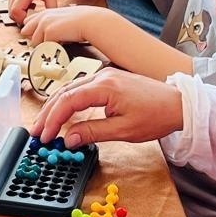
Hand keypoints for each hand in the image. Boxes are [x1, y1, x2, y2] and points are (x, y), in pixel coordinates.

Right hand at [6, 0, 62, 21]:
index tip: (32, 18)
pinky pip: (10, 2)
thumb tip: (49, 20)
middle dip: (21, 17)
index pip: (15, 12)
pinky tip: (29, 2)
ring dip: (19, 12)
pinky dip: (18, 6)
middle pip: (11, 12)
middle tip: (34, 15)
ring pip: (9, 8)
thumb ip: (51, 8)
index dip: (22, 19)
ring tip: (33, 7)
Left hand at [21, 4, 107, 48]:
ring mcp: (44, 24)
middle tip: (43, 44)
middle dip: (33, 39)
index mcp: (45, 13)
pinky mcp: (48, 33)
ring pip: (34, 42)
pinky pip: (44, 47)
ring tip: (54, 45)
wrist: (89, 21)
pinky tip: (59, 46)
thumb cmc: (81, 20)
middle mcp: (42, 17)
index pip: (28, 22)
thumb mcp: (62, 18)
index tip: (37, 37)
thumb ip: (52, 24)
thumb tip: (47, 34)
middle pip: (26, 31)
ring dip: (42, 46)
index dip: (32, 31)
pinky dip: (50, 49)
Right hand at [30, 67, 184, 147]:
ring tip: (45, 125)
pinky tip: (63, 115)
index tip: (44, 136)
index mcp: (105, 86)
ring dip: (56, 107)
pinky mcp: (109, 81)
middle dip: (48, 113)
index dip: (53, 119)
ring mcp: (105, 76)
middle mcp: (101, 76)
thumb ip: (92, 133)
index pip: (68, 101)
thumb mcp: (123, 130)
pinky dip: (68, 102)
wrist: (178, 104)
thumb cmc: (156, 116)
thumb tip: (68, 139)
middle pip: (64, 93)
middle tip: (36, 133)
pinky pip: (81, 89)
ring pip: (70, 90)